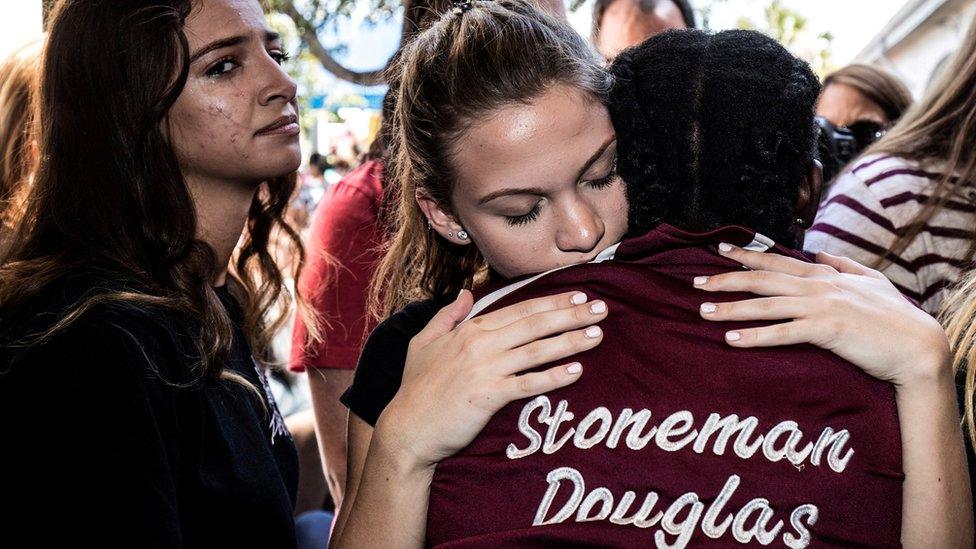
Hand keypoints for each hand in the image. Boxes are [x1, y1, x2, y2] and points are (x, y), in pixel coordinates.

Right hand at [375, 289, 606, 471]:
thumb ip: (447, 317)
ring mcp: (484, 369)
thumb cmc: (414, 389)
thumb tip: (465, 294)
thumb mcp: (423, 343)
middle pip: (535, 324)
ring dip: (570, 341)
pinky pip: (528, 384)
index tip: (579, 296)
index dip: (552, 302)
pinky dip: (553, 377)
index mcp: (469, 329)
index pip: (519, 309)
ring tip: (597, 335)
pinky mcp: (488, 397)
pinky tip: (576, 372)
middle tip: (602, 309)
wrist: (405, 429)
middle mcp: (479, 344)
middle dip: (571, 314)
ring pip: (536, 350)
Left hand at [695, 243, 949, 386]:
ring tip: (704, 311)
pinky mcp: (827, 331)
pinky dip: (756, 336)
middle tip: (695, 282)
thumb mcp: (871, 281)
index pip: (777, 262)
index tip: (718, 252)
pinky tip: (732, 339)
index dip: (746, 257)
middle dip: (726, 280)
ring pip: (766, 306)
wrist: (918, 346)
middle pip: (763, 280)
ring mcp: (822, 307)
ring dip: (732, 308)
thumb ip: (843, 265)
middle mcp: (819, 286)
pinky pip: (783, 333)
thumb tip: (820, 253)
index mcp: (826, 274)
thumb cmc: (895, 317)